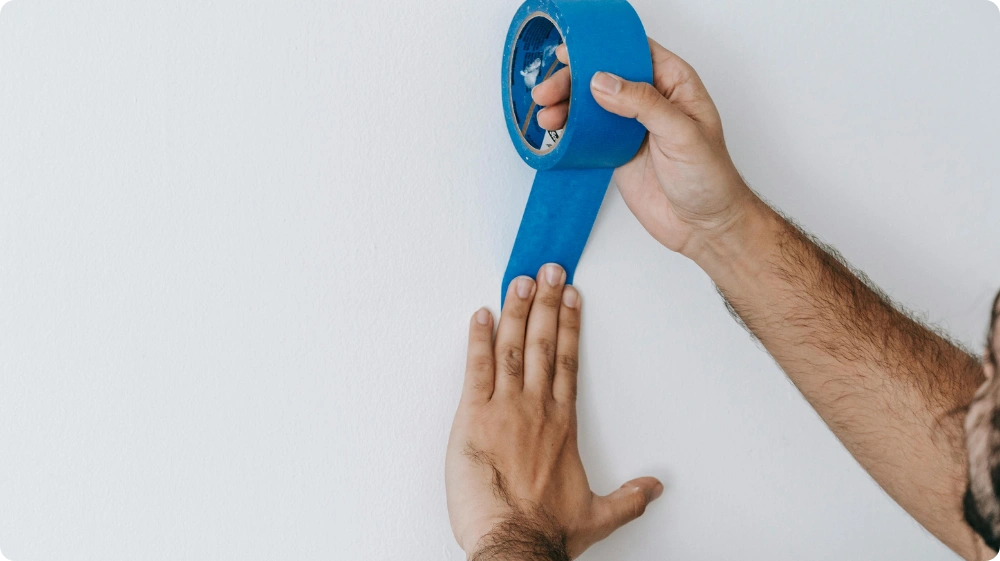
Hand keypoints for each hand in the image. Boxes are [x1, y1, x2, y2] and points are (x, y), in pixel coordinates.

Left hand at [446, 264, 661, 558]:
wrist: (514, 544)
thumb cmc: (548, 529)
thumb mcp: (598, 515)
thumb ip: (628, 499)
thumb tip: (654, 489)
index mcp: (562, 424)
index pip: (569, 362)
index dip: (571, 326)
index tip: (572, 298)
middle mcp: (537, 408)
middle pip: (545, 344)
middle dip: (548, 302)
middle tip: (550, 270)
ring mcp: (504, 409)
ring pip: (513, 348)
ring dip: (518, 311)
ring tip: (521, 280)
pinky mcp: (473, 418)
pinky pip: (476, 369)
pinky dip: (478, 340)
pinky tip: (481, 315)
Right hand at [532, 39, 755, 258]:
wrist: (703, 226)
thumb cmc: (710, 178)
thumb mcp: (681, 135)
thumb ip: (644, 104)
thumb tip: (604, 82)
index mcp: (674, 83)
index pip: (634, 51)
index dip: (602, 47)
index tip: (572, 52)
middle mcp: (651, 99)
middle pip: (605, 75)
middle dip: (573, 79)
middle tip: (548, 90)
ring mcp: (631, 125)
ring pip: (591, 103)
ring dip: (566, 105)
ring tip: (545, 113)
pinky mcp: (616, 150)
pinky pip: (587, 132)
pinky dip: (568, 130)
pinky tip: (554, 130)